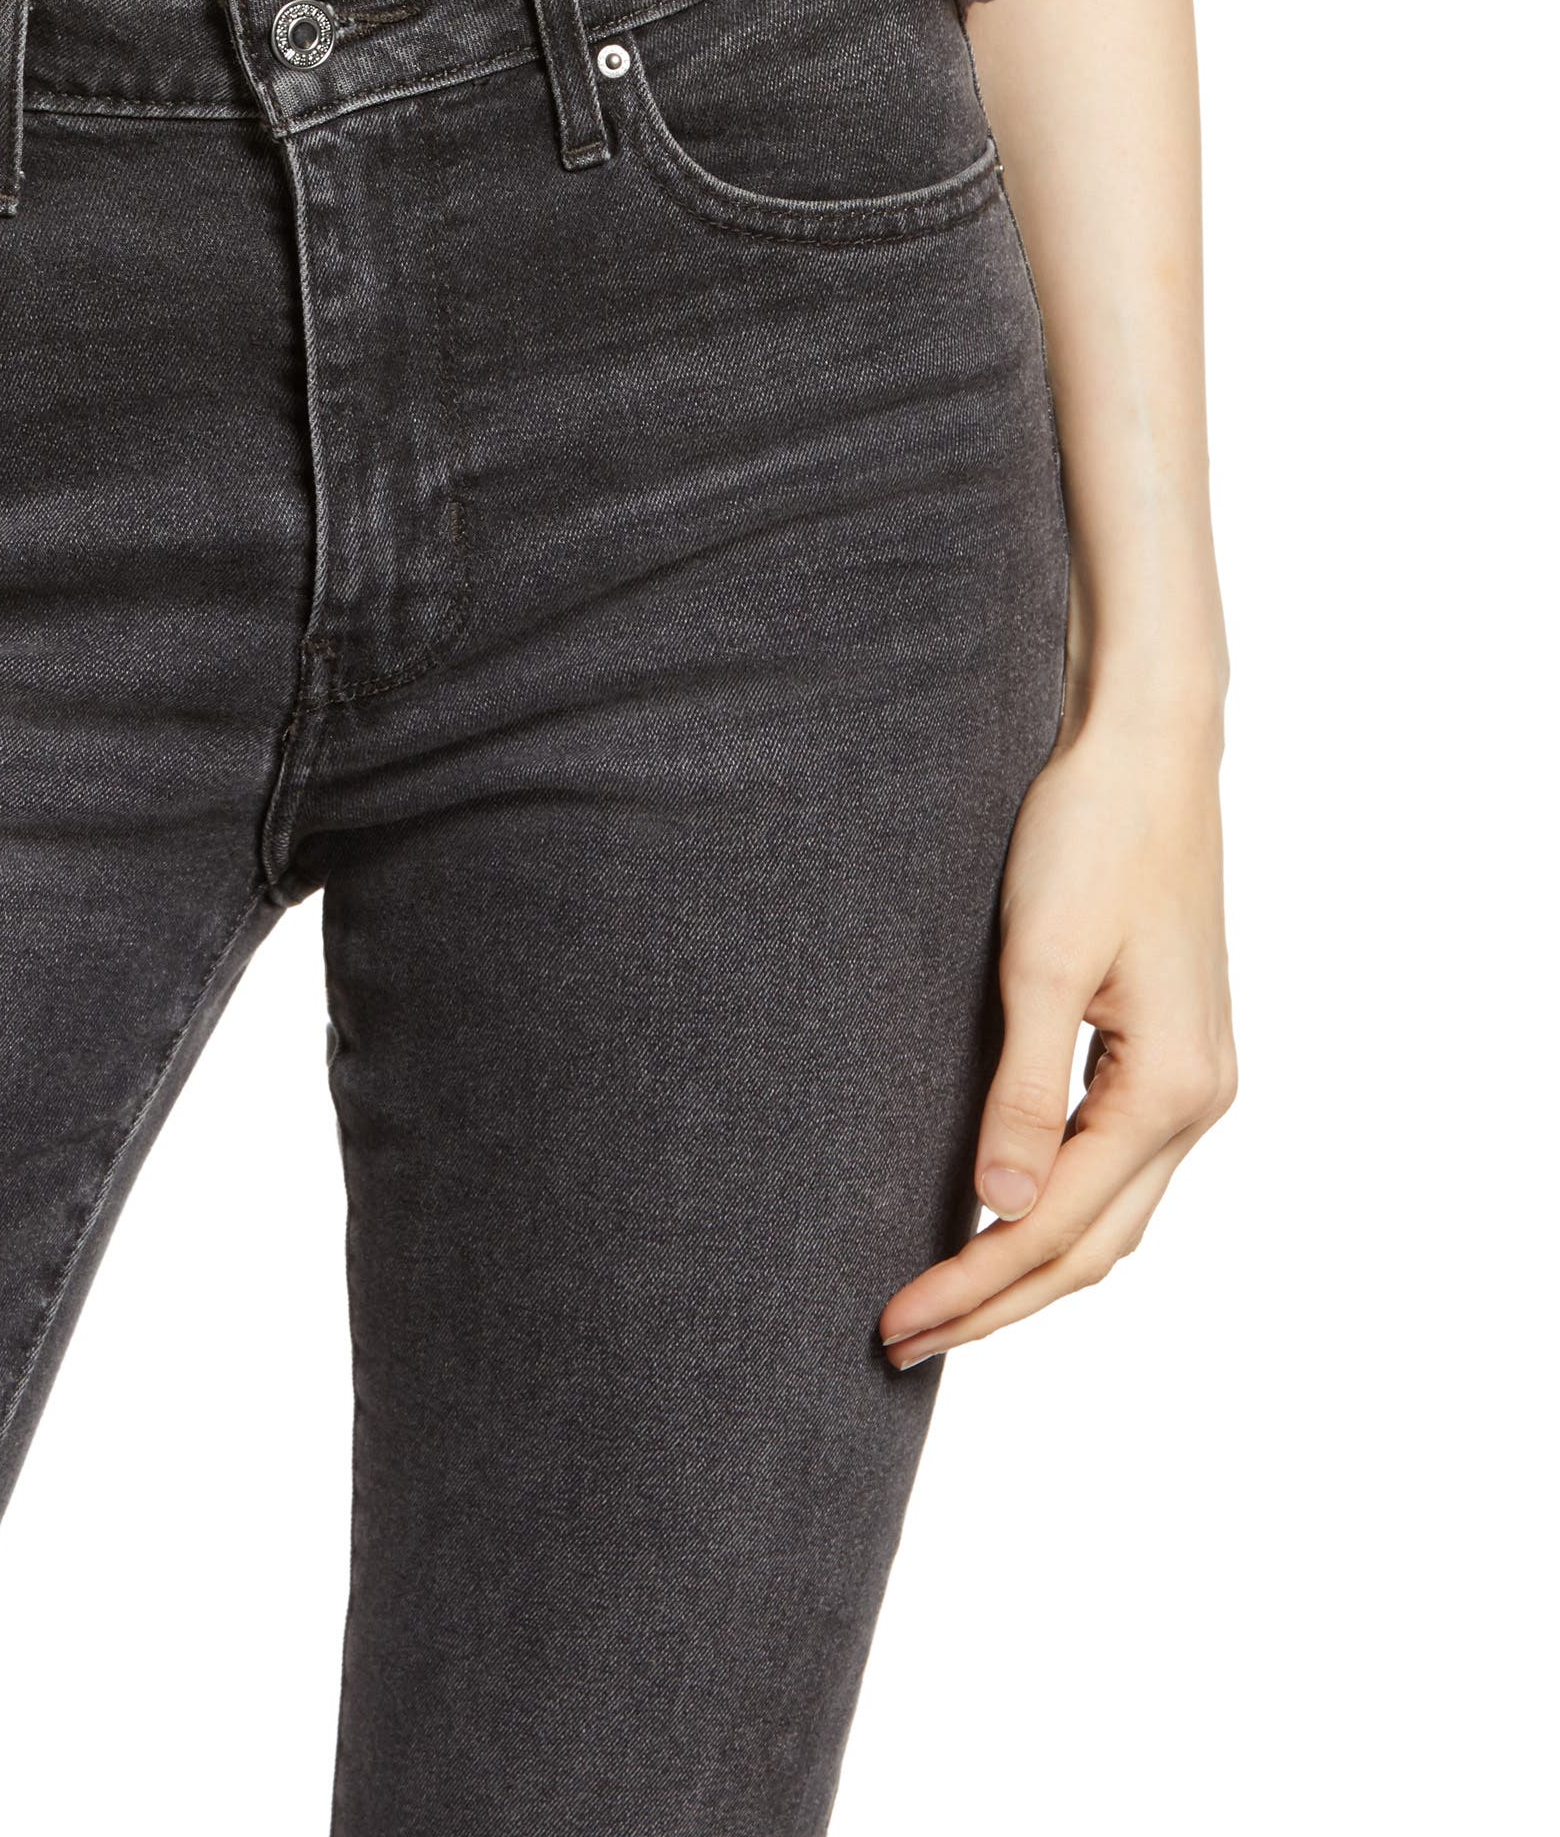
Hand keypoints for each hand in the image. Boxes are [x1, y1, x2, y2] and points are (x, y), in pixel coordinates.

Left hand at [880, 709, 1233, 1371]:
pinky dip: (1057, 1215)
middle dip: (996, 1302)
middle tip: (898, 1344)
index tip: (893, 1320)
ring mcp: (1193, 1082)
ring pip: (1110, 1219)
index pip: (1057, 1227)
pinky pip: (1114, 1169)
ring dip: (1028, 1270)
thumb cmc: (1090, 834)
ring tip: (941, 1305)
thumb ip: (1022, 1091)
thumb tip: (996, 1209)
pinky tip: (999, 1220)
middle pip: (1092, 1248)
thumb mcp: (1044, 960)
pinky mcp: (1171, 1055)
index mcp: (1172, 1091)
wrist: (1147, 749)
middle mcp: (1199, 1103)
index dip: (973, 1284)